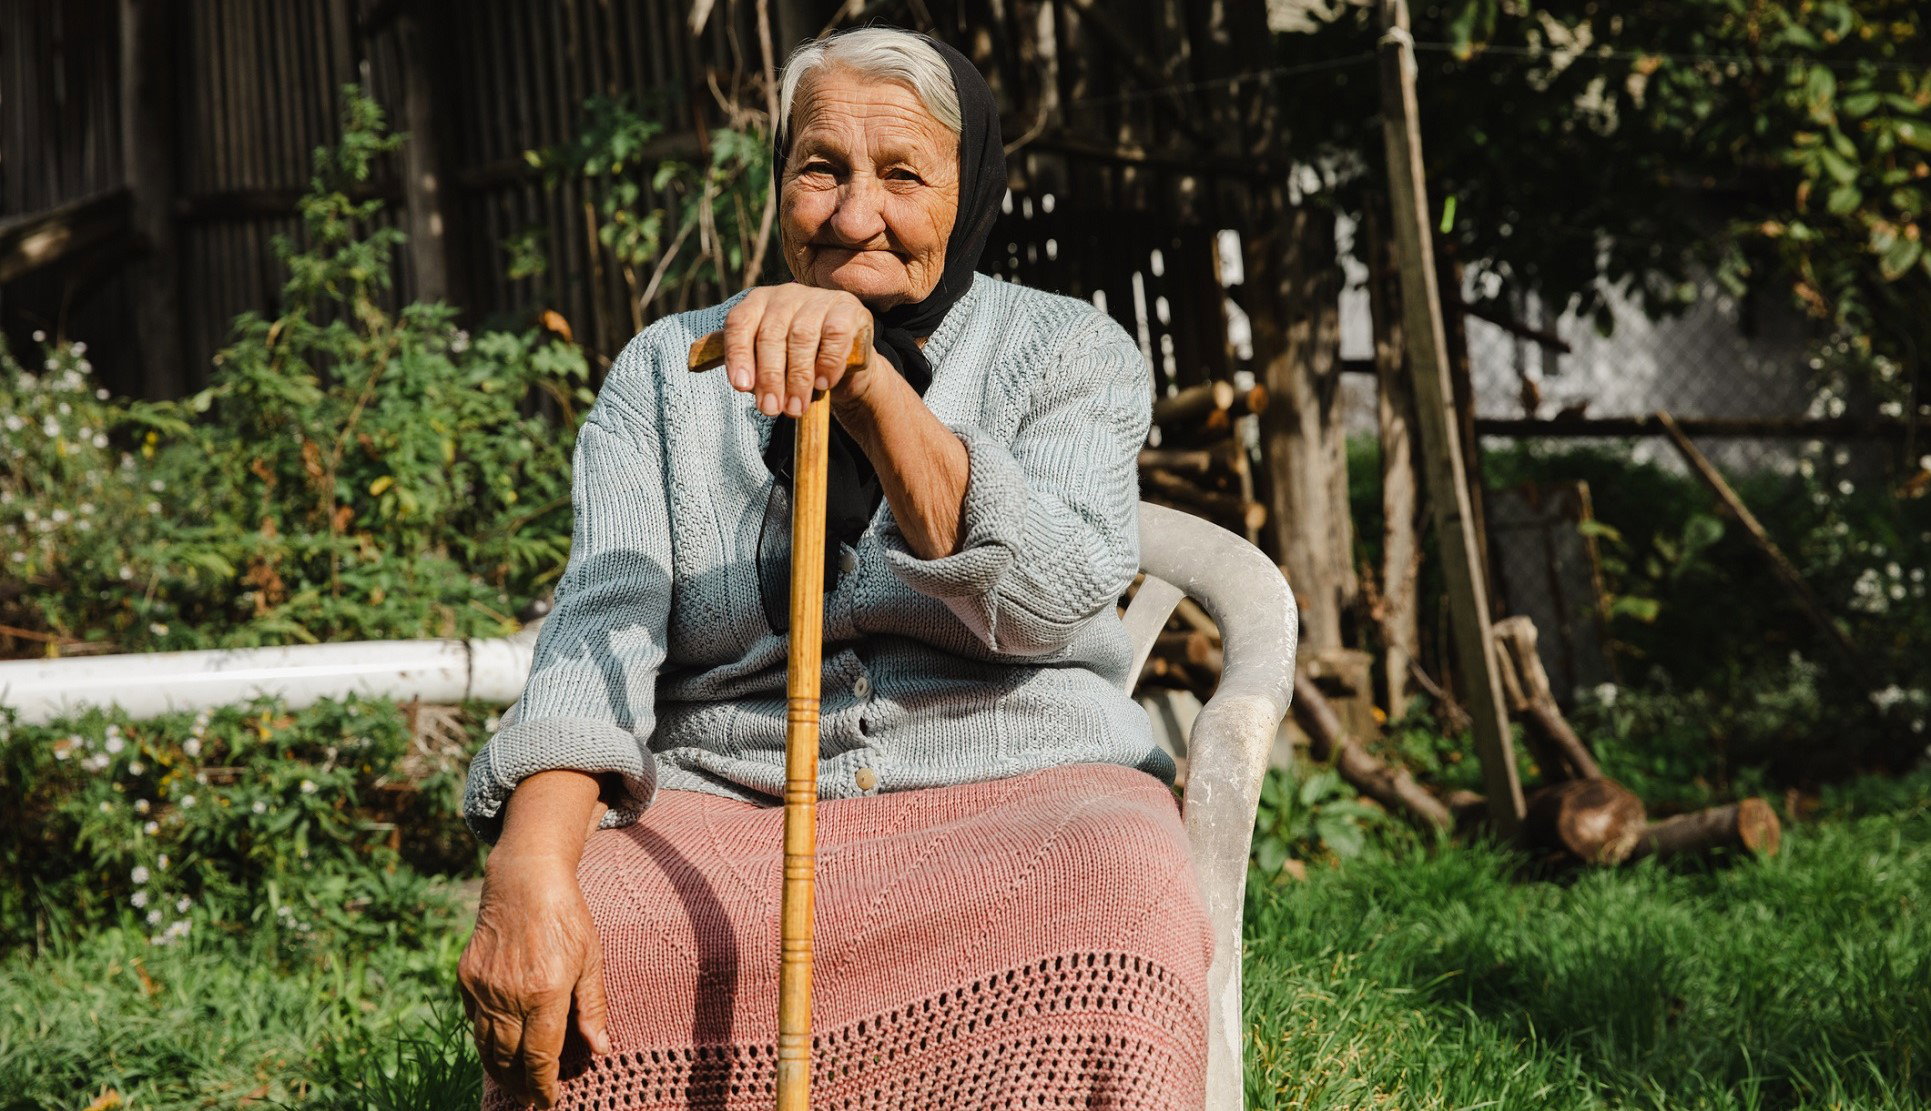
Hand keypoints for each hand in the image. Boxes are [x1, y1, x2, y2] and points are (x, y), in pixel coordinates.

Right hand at [459, 849, 610, 1107]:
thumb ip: (593, 1007)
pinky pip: (473, 1020)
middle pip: (508, 1059)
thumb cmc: (567, 915)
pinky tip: (497, 1047)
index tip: (549, 1103)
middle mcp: (508, 996)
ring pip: (485, 1045)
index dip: (544, 1086)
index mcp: (544, 993)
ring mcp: (483, 987)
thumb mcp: (592, 958)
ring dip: (499, 1070)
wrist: (525, 878)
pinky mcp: (466, 976)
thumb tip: (600, 1049)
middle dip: (520, 1086)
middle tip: (531, 1101)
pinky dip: (484, 1039)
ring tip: (513, 1084)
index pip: (540, 1057)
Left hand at [721, 283, 882, 417]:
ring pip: (802, 336)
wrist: (843, 364)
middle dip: (770, 377)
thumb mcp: (766, 361)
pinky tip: (822, 384)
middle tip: (771, 410)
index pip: (739, 323)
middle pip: (771, 334)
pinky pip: (833, 336)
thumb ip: (743, 363)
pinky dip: (827, 363)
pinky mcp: (846, 309)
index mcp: (757, 303)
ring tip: (796, 407)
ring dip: (798, 378)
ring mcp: (817, 298)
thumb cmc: (795, 363)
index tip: (741, 387)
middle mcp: (785, 295)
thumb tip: (710, 369)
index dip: (738, 354)